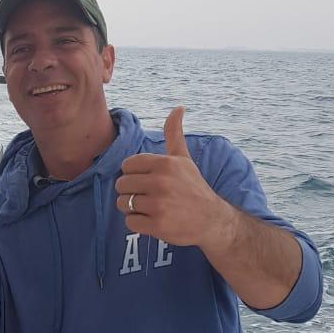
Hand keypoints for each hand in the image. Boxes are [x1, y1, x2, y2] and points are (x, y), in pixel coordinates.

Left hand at [115, 107, 233, 248]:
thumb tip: (178, 107)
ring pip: (123, 204)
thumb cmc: (193, 187)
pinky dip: (137, 223)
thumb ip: (174, 134)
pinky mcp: (157, 225)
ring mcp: (158, 204)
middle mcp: (161, 182)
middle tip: (147, 196)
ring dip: (132, 208)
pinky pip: (130, 222)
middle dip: (130, 192)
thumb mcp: (184, 159)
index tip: (147, 181)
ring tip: (150, 208)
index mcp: (165, 163)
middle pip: (121, 185)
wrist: (212, 220)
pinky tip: (152, 220)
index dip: (133, 175)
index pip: (127, 165)